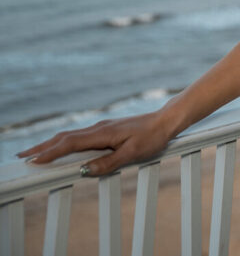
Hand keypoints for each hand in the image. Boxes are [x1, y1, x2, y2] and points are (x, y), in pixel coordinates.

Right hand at [14, 111, 175, 176]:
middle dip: (41, 147)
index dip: (50, 153)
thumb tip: (84, 171)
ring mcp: (101, 127)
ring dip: (50, 144)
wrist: (166, 120)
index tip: (33, 161)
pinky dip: (63, 141)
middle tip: (21, 157)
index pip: (70, 144)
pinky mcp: (105, 129)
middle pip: (64, 137)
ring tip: (33, 153)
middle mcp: (98, 128)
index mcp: (102, 134)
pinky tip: (59, 147)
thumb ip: (109, 163)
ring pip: (70, 135)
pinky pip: (78, 135)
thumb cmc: (152, 137)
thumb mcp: (133, 153)